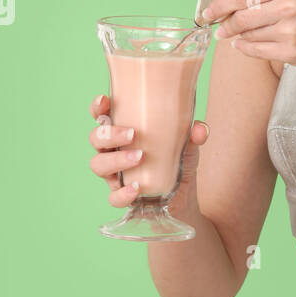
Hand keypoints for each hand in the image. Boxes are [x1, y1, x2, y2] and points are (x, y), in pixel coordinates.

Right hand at [88, 93, 209, 206]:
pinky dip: (123, 193)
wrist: (182, 195)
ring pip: (98, 165)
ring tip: (140, 157)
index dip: (98, 107)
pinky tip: (137, 187)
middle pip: (95, 139)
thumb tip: (200, 128)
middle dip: (109, 134)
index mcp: (122, 132)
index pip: (101, 116)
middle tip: (132, 134)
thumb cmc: (176, 160)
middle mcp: (112, 151)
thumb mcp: (188, 145)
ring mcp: (114, 174)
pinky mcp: (122, 196)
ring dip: (116, 160)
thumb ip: (194, 134)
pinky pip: (113, 197)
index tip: (105, 99)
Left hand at [201, 0, 295, 67]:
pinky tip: (246, 44)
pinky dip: (246, 48)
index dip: (220, 4)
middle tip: (220, 28)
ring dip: (239, 36)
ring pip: (249, 35)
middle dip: (226, 25)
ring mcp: (291, 30)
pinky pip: (257, 51)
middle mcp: (290, 5)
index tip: (208, 12)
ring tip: (243, 33)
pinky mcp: (292, 51)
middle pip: (242, 17)